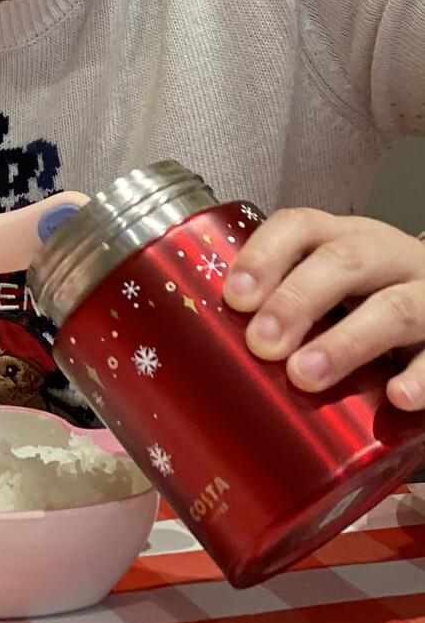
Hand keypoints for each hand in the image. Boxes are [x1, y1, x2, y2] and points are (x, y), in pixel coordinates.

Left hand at [224, 210, 424, 409]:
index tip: (236, 298)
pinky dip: (420, 376)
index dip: (265, 256)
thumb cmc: (369, 302)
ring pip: (394, 308)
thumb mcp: (328, 289)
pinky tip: (397, 396)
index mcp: (346, 238)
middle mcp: (389, 257)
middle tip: (262, 344)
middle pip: (344, 262)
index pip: (301, 226)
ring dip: (346, 343)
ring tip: (305, 375)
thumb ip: (284, 303)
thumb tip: (218, 344)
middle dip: (297, 301)